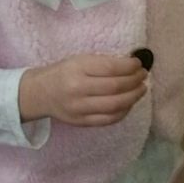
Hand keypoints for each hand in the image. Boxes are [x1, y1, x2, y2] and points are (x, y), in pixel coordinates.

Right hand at [20, 53, 148, 127]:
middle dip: (135, 81)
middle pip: (116, 88)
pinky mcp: (82, 122)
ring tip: (141, 89)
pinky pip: (109, 119)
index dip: (130, 67)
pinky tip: (129, 103)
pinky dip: (124, 111)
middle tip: (143, 76)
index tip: (139, 64)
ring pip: (115, 106)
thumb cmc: (63, 72)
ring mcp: (80, 109)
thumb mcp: (79, 60)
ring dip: (134, 97)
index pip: (111, 68)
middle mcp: (78, 90)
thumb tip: (133, 65)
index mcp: (77, 69)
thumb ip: (103, 63)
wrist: (40, 93)